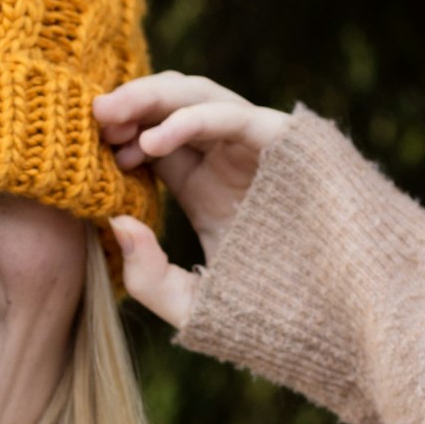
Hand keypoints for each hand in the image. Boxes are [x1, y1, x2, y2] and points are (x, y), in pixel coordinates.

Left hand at [92, 72, 290, 328]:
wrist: (333, 326)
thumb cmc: (269, 318)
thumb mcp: (191, 306)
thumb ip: (147, 278)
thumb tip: (116, 223)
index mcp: (205, 188)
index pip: (155, 141)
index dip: (122, 136)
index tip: (91, 151)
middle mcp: (229, 162)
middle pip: (173, 108)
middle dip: (132, 103)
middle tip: (93, 115)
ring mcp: (258, 150)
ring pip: (200, 97)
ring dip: (153, 98)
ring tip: (112, 116)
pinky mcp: (287, 146)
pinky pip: (233, 117)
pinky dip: (190, 120)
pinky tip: (151, 143)